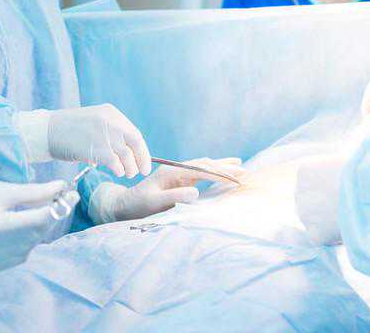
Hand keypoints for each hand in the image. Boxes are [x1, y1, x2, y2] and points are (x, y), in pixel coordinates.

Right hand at [0, 177, 74, 272]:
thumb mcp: (1, 189)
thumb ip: (34, 192)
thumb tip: (62, 187)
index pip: (41, 220)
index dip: (61, 205)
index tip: (72, 192)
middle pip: (37, 234)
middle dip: (50, 215)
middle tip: (57, 197)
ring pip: (29, 247)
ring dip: (37, 230)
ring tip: (33, 211)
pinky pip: (16, 256)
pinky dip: (23, 242)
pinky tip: (17, 228)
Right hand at [46, 104, 151, 177]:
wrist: (46, 131)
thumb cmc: (69, 131)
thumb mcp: (94, 122)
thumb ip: (110, 132)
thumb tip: (128, 152)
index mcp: (111, 113)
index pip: (134, 133)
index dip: (142, 151)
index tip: (144, 162)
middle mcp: (110, 121)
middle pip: (135, 143)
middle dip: (141, 160)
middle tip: (139, 172)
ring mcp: (104, 134)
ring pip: (127, 155)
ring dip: (130, 168)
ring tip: (126, 174)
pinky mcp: (96, 149)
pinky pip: (115, 163)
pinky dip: (118, 169)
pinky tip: (116, 172)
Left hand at [90, 157, 245, 222]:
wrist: (125, 204)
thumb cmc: (138, 204)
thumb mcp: (154, 202)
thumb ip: (174, 196)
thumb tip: (196, 192)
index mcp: (172, 171)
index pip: (201, 169)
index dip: (219, 173)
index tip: (235, 178)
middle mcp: (176, 169)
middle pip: (205, 164)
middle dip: (225, 167)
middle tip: (244, 170)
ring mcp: (178, 173)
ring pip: (204, 167)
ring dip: (221, 167)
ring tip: (238, 166)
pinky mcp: (179, 180)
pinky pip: (200, 174)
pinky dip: (213, 173)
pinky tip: (221, 174)